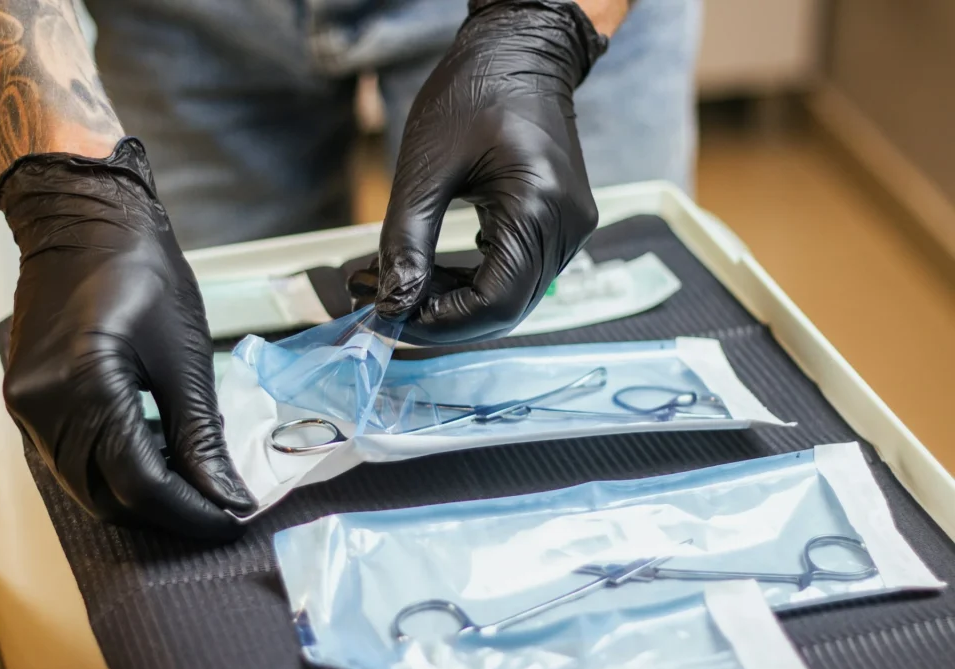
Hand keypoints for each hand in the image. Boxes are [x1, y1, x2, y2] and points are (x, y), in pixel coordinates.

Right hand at [0, 138, 254, 539]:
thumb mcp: (184, 355)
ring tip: (193, 483)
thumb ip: (201, 434)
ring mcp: (27, 406)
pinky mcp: (28, 400)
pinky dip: (113, 469)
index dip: (190, 512)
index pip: (140, 483)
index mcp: (85, 387)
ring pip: (85, 485)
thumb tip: (227, 495)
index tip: (231, 521)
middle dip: (167, 511)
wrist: (85, 221)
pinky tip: (154, 456)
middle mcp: (42, 406)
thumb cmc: (140, 271)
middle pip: (107, 495)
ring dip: (139, 495)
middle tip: (218, 505)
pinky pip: (69, 459)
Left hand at [364, 0, 608, 344]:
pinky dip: (476, 283)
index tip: (392, 317)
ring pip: (514, 298)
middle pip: (507, 309)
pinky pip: (521, 275)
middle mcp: (566, 226)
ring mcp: (571, 228)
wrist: (522, 52)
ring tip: (407, 285)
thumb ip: (406, 241)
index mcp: (538, 206)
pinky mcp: (561, 225)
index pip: (496, 303)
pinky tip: (438, 272)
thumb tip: (392, 304)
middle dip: (445, 317)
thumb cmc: (475, 92)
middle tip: (391, 305)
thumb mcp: (426, 166)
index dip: (442, 323)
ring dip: (458, 303)